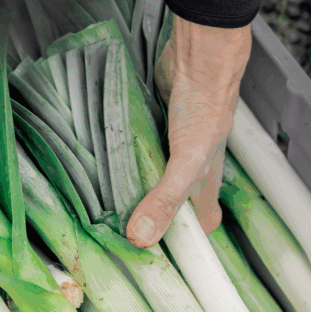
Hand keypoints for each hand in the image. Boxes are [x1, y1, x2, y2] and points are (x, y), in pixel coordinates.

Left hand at [126, 15, 250, 246]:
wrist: (200, 58)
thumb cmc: (204, 108)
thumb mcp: (186, 162)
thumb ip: (164, 200)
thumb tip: (140, 237)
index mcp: (204, 181)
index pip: (202, 219)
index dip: (189, 237)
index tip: (163, 253)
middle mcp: (191, 165)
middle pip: (176, 198)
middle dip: (156, 213)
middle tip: (127, 226)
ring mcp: (173, 143)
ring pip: (155, 172)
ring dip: (136, 184)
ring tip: (108, 199)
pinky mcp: (155, 123)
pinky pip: (139, 146)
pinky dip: (126, 154)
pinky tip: (106, 160)